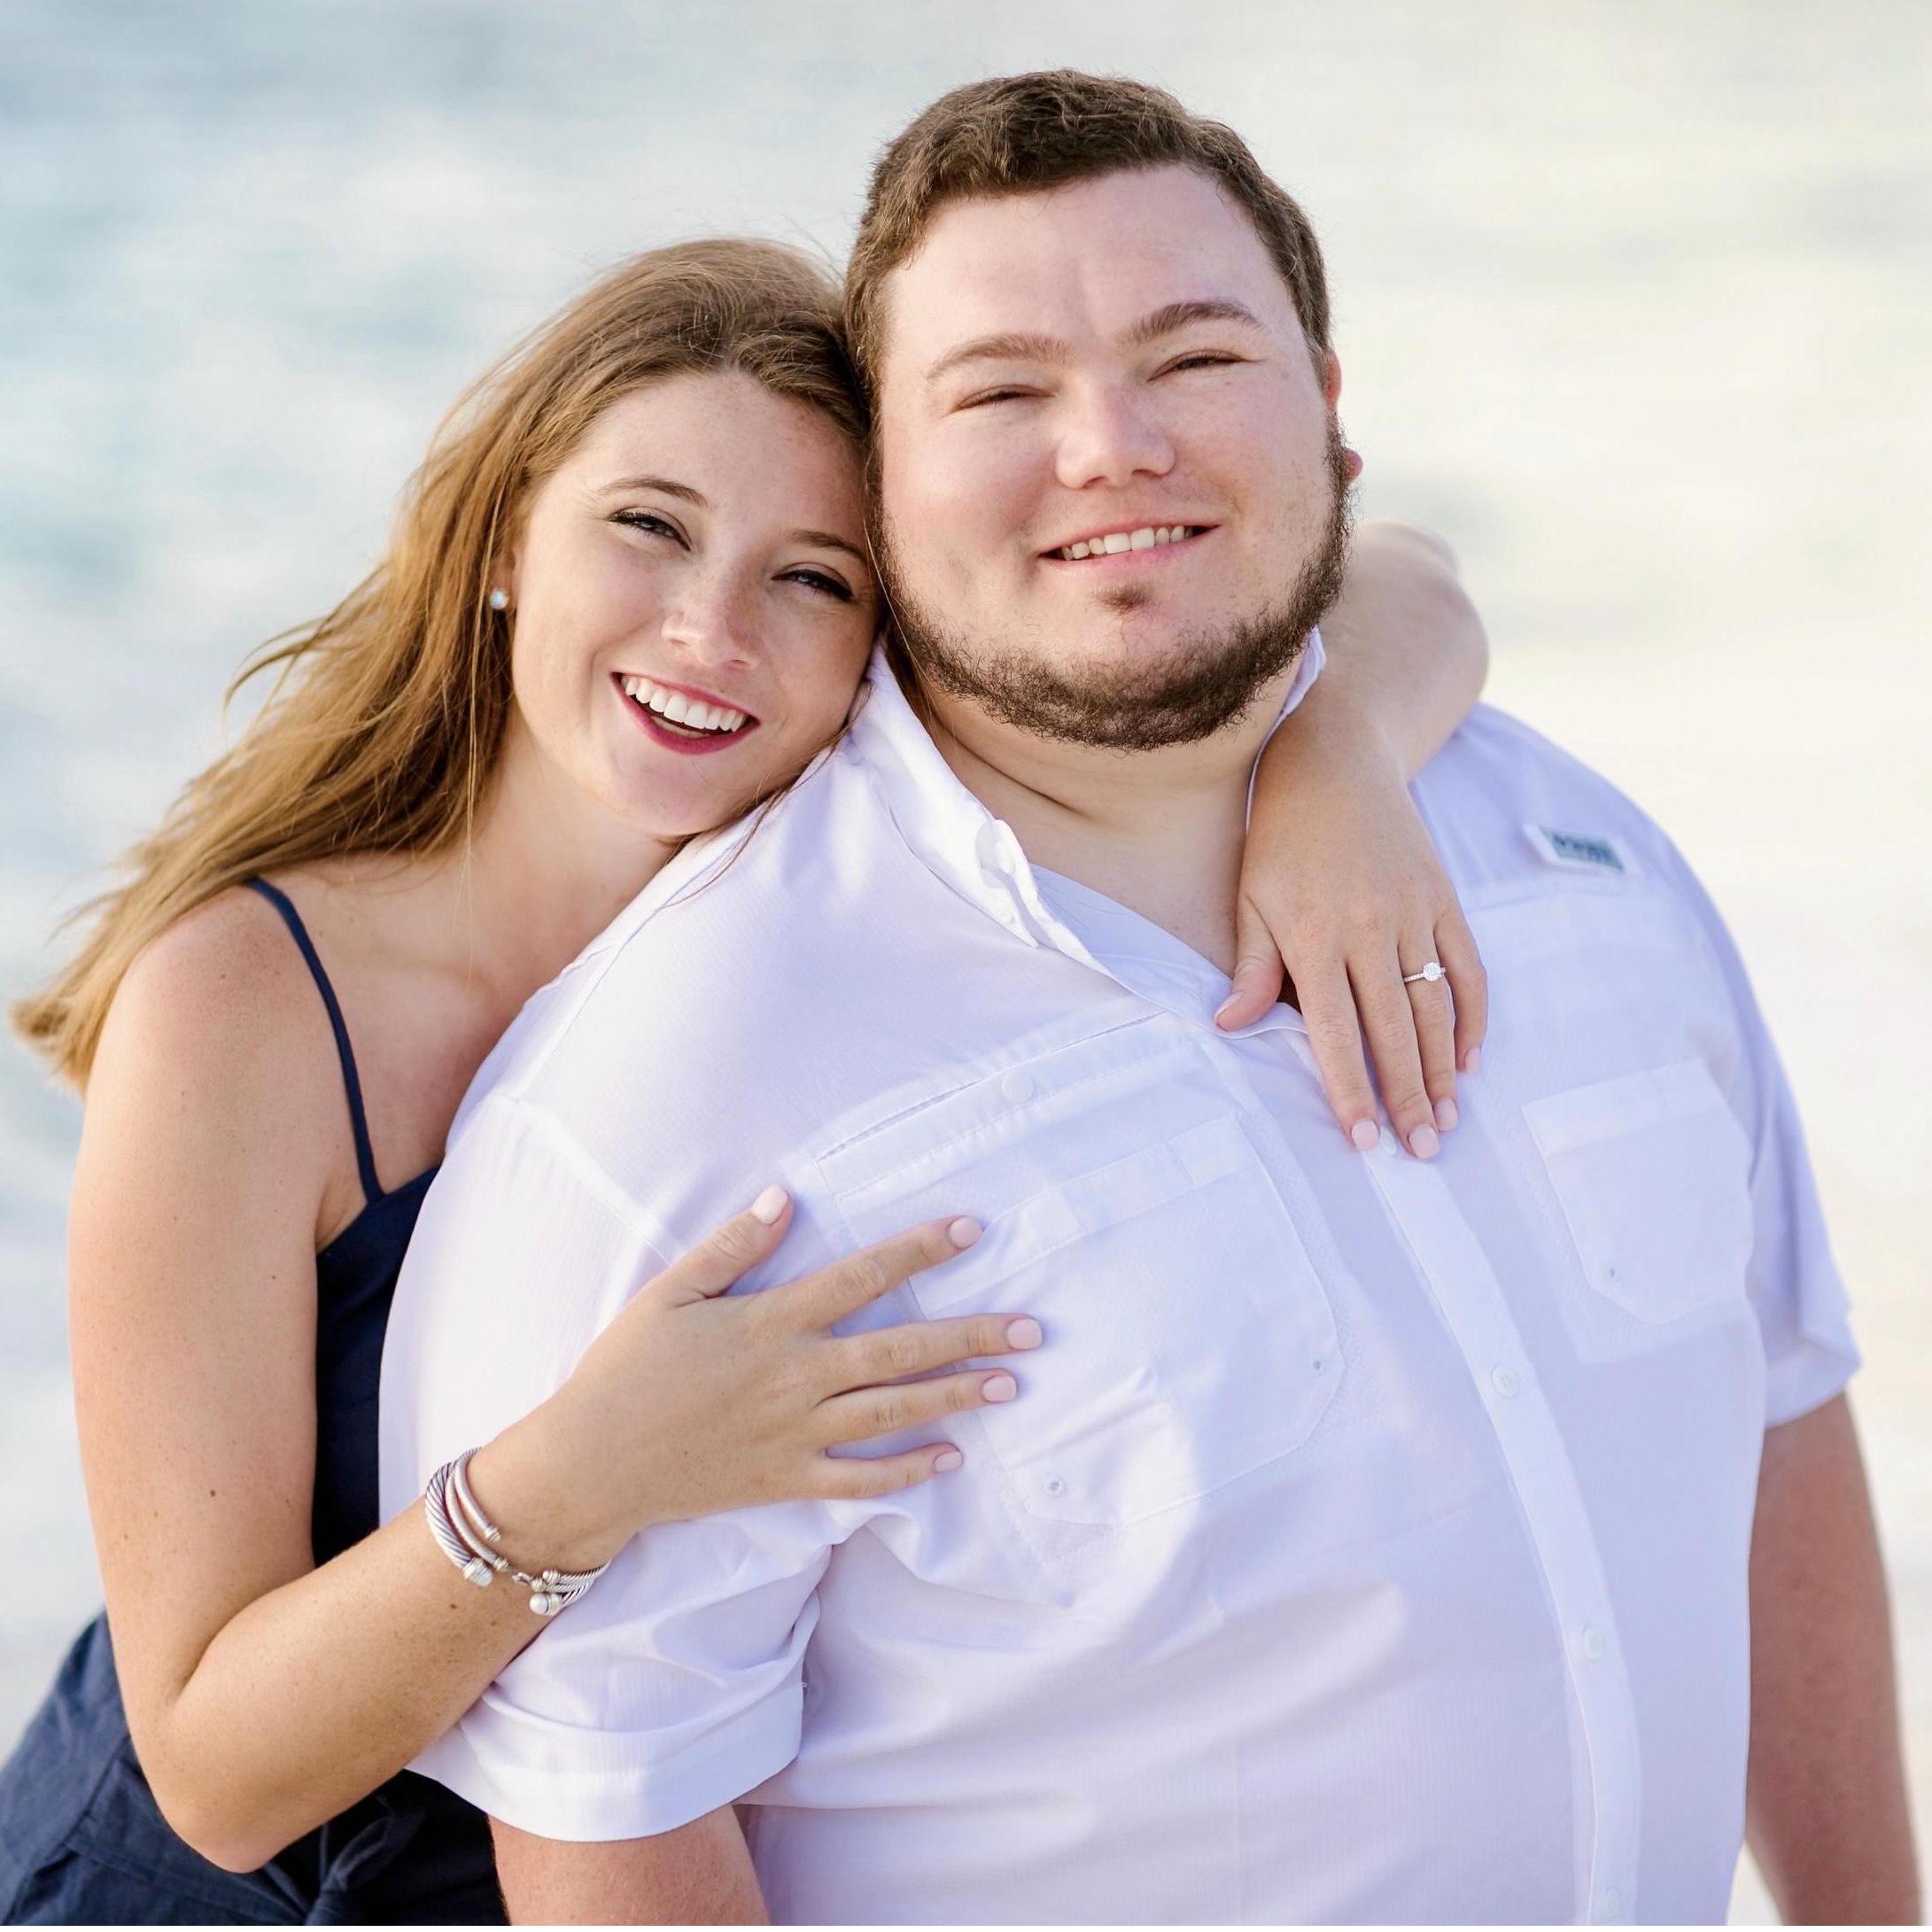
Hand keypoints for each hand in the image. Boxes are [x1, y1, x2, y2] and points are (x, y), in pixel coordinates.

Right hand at [475, 1192, 1034, 1568]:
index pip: (861, 1277)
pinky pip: (860, 1479)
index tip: (970, 1231)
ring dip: (956, 1398)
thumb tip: (784, 1197)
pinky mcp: (786, 1480)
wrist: (591, 1462)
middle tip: (1032, 1327)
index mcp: (770, 1322)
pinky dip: (907, 1472)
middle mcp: (794, 1377)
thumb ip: (730, 1245)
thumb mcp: (669, 1292)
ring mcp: (795, 1434)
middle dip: (969, 1335)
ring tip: (1011, 1383)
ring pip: (892, 1412)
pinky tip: (949, 1458)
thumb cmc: (624, 1368)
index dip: (918, 1251)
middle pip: (898, 1350)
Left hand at [1216, 727, 1486, 1158]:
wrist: (1336, 763)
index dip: (1351, 1088)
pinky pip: (1468, 969)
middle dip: (1408, 1096)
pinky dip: (1472, 1017)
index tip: (1364, 1138)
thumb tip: (1230, 1028)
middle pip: (1395, 1030)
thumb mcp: (1251, 898)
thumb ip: (1253, 967)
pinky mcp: (1444, 900)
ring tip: (1446, 1120)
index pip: (1337, 1031)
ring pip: (1435, 1007)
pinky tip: (1469, 1059)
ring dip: (1444, 1070)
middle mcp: (1371, 929)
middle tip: (1420, 1151)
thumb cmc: (1281, 839)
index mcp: (1316, 936)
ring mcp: (1415, 914)